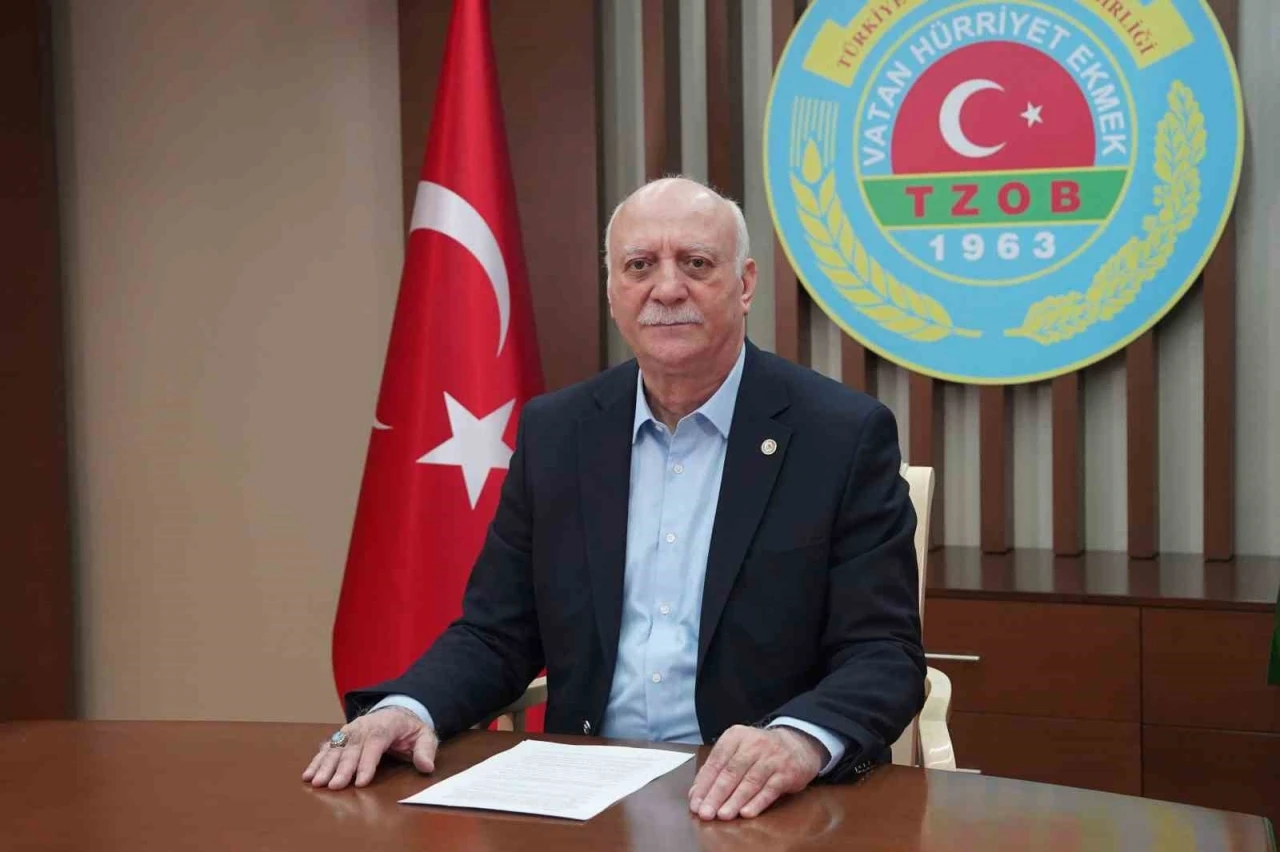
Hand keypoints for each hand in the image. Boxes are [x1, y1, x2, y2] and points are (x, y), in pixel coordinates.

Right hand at [301, 706, 437, 789]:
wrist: (396, 710)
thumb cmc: (409, 728)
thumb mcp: (424, 736)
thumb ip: (425, 750)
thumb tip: (426, 766)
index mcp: (384, 726)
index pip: (374, 744)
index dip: (367, 763)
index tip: (361, 782)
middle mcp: (363, 727)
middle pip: (351, 748)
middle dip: (342, 769)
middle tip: (335, 786)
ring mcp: (350, 731)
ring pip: (336, 748)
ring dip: (324, 766)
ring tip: (316, 782)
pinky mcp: (342, 736)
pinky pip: (327, 748)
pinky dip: (317, 761)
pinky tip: (308, 775)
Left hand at [688, 725, 824, 820]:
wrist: (797, 745)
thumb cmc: (759, 752)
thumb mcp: (737, 751)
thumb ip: (717, 769)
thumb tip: (696, 794)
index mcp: (736, 736)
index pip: (716, 762)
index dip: (704, 784)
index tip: (695, 803)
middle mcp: (754, 744)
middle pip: (731, 772)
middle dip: (716, 795)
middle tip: (705, 813)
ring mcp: (772, 758)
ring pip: (750, 781)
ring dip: (735, 801)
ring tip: (723, 816)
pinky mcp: (787, 772)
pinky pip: (770, 789)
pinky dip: (757, 802)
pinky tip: (746, 813)